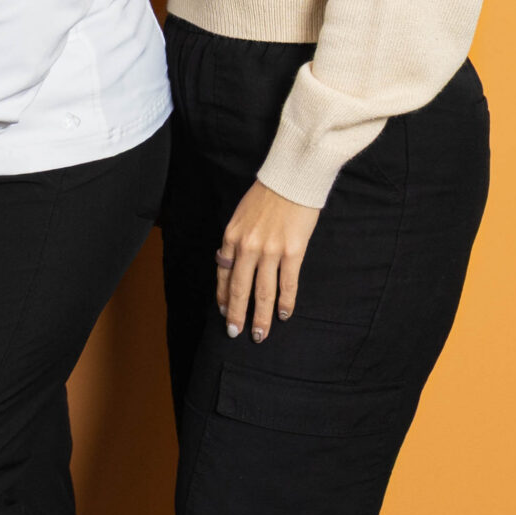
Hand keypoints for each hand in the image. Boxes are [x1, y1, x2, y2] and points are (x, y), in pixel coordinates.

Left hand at [217, 179, 319, 340]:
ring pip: (263, 292)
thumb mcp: (240, 216)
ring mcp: (270, 251)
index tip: (223, 312)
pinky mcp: (293, 252)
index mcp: (231, 237)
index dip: (223, 296)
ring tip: (260, 334)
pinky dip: (285, 302)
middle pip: (239, 288)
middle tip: (235, 333)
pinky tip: (284, 315)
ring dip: (261, 316)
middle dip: (237, 314)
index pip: (223, 273)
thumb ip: (237, 240)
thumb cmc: (266, 195)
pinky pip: (287, 283)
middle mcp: (247, 247)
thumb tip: (233, 262)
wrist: (290, 179)